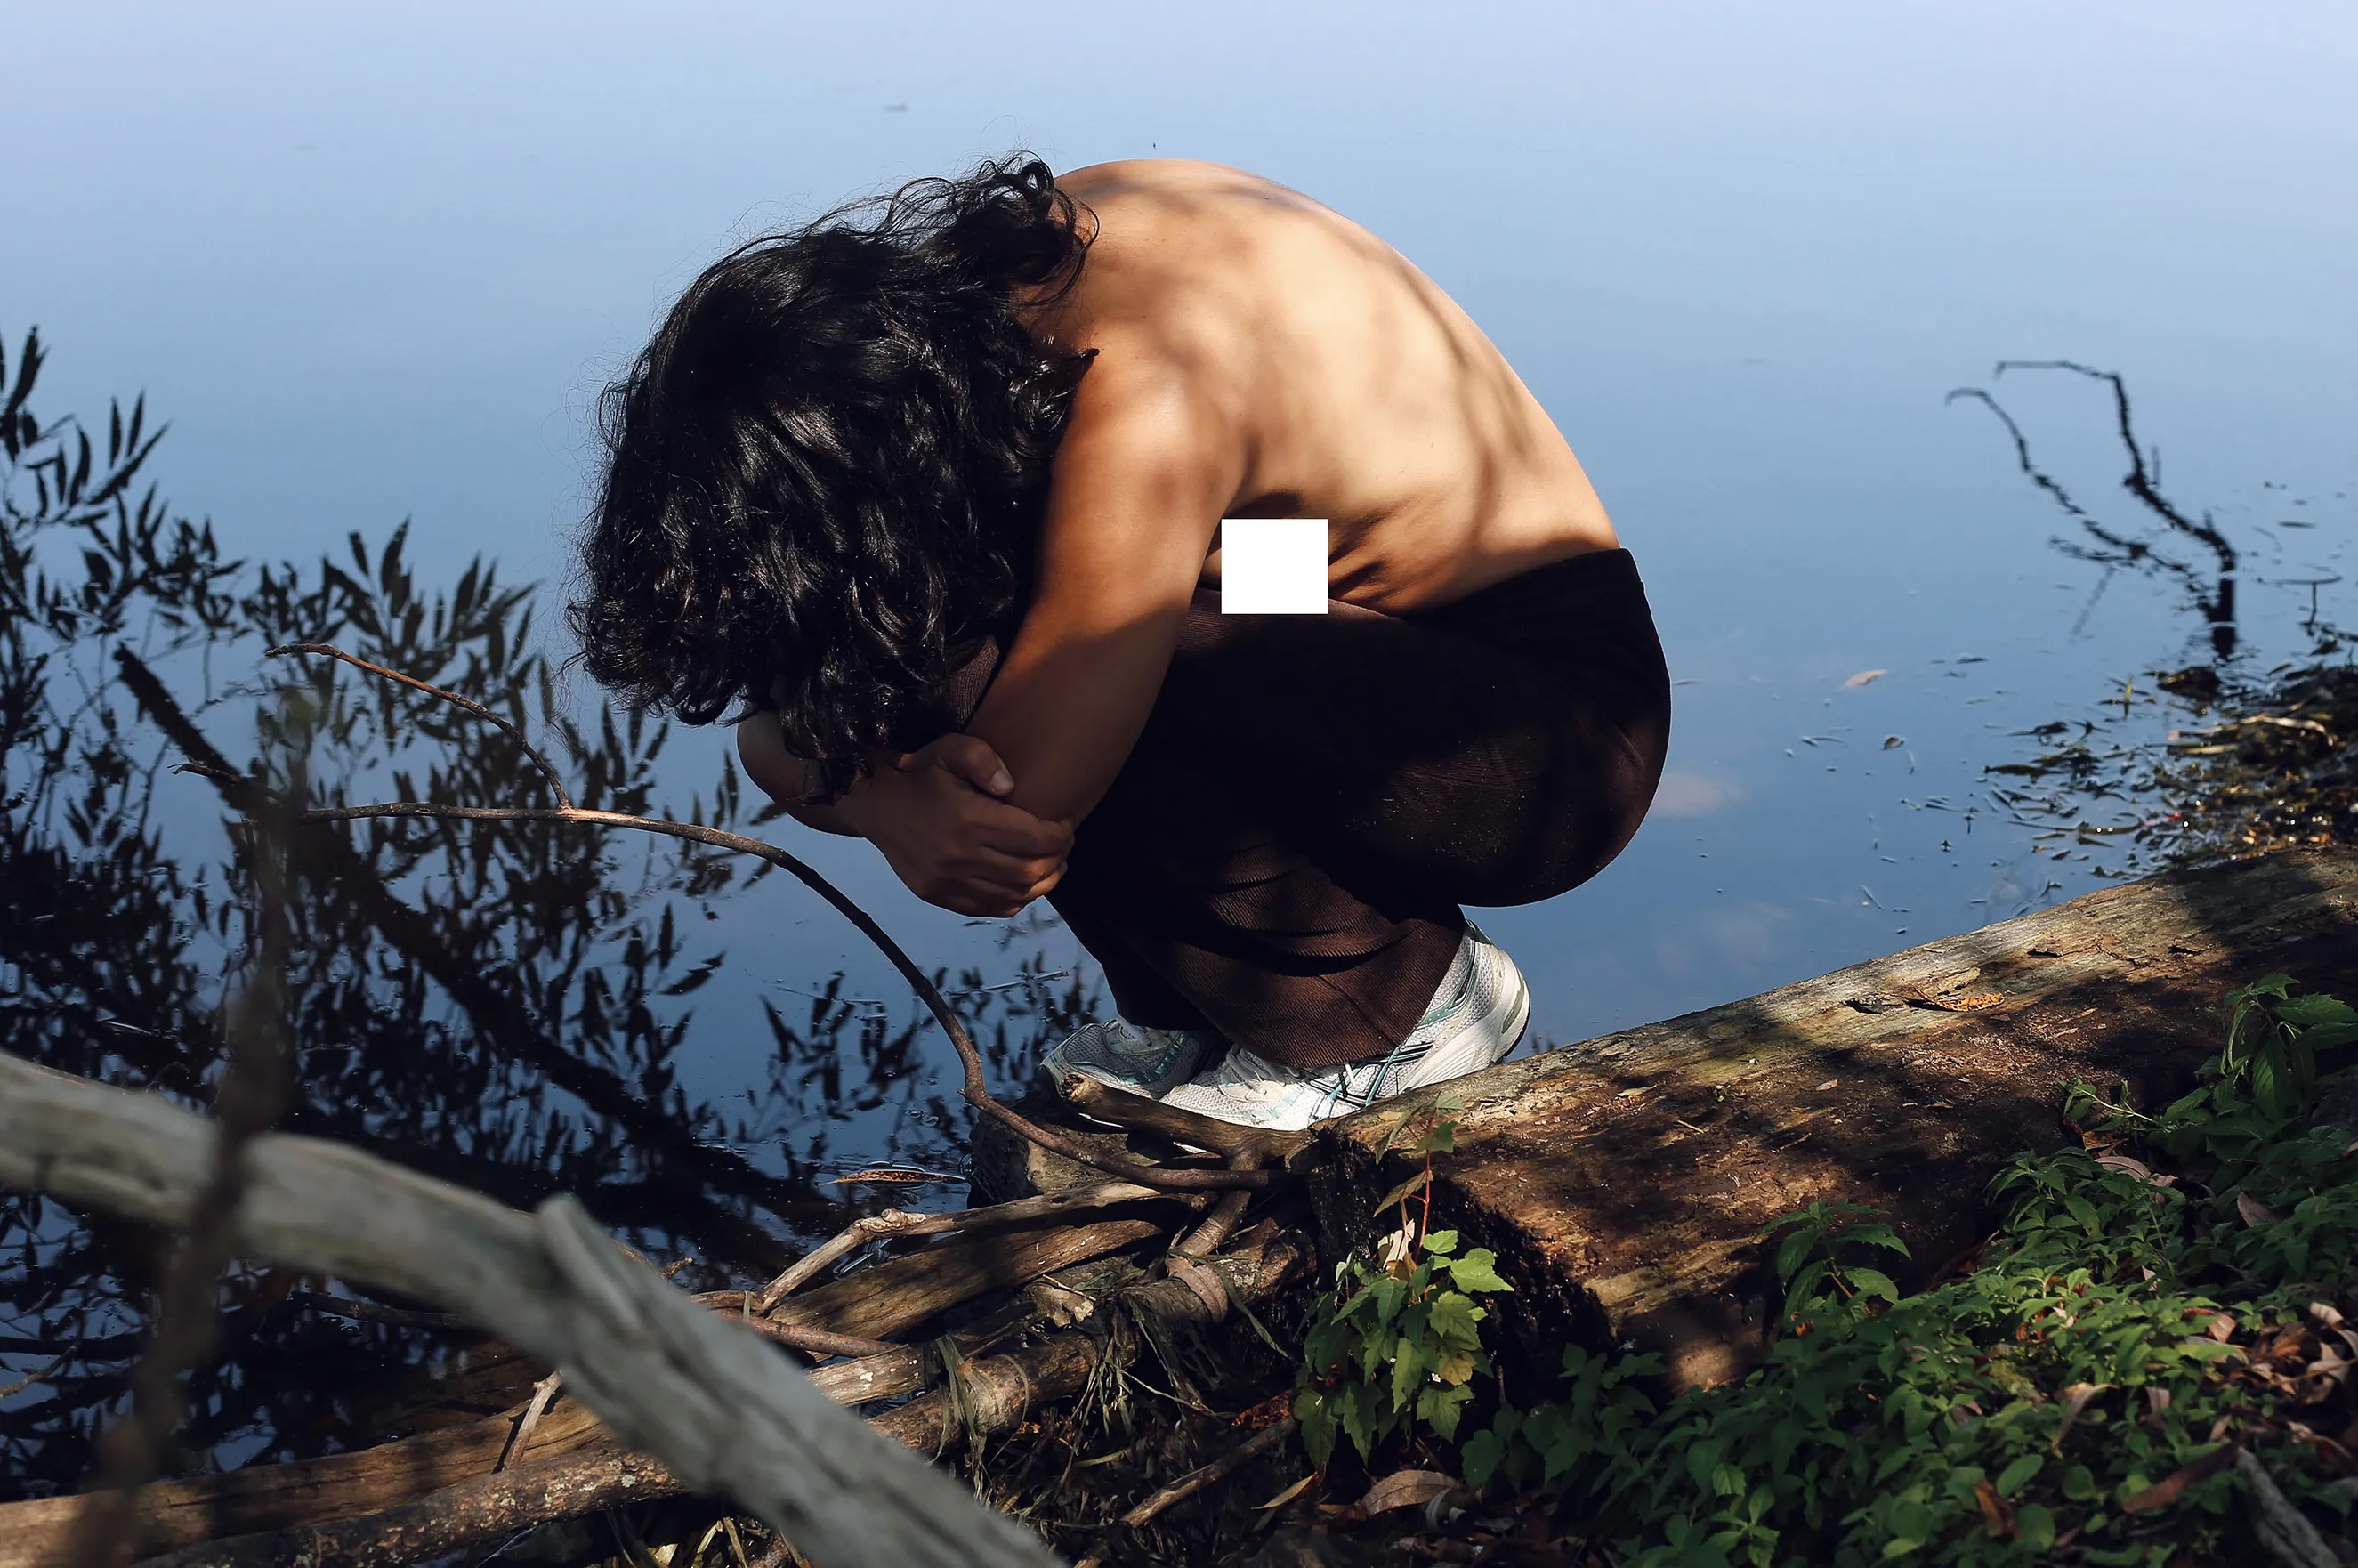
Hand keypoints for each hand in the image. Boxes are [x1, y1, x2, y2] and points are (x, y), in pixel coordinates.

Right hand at [844, 734, 1072, 916]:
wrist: (875, 804)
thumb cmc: (921, 774)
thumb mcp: (950, 749)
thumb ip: (983, 760)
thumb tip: (1011, 787)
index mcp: (968, 819)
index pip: (1034, 839)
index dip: (1060, 836)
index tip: (1065, 826)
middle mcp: (959, 856)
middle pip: (1029, 871)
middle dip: (1057, 861)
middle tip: (1063, 848)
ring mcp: (947, 881)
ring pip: (1013, 895)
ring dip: (1042, 884)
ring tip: (1051, 867)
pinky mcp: (938, 895)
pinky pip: (988, 908)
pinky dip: (1014, 900)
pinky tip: (1023, 885)